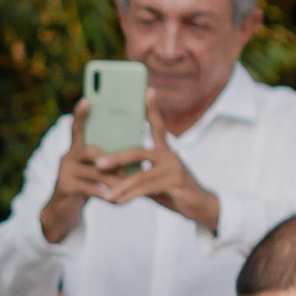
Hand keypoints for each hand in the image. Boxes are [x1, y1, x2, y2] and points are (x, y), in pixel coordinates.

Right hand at [38, 99, 141, 244]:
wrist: (63, 211)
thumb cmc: (85, 186)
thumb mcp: (92, 171)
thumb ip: (104, 160)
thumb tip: (132, 153)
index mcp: (75, 149)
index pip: (77, 128)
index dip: (80, 114)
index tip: (86, 100)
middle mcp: (66, 157)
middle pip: (90, 151)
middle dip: (111, 159)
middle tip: (127, 168)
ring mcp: (64, 172)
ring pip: (94, 172)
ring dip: (113, 179)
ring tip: (128, 184)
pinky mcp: (65, 188)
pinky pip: (91, 189)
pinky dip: (107, 195)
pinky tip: (119, 201)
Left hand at [100, 105, 219, 230]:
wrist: (197, 204)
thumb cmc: (172, 188)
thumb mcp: (154, 177)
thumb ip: (138, 170)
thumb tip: (110, 167)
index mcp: (164, 150)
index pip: (158, 126)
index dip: (153, 109)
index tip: (148, 91)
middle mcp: (169, 155)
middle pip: (137, 153)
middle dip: (116, 159)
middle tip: (98, 163)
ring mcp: (173, 168)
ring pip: (140, 175)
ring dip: (121, 186)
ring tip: (106, 194)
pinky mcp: (175, 183)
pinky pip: (147, 189)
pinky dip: (131, 195)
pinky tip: (118, 201)